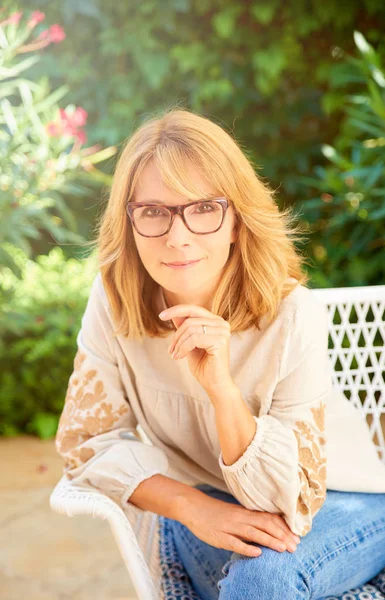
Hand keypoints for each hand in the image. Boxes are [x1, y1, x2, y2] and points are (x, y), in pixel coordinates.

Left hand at [159, 304, 232, 394]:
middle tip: (171, 350)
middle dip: (176, 335)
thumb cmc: (204, 366)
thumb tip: (174, 314)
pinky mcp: (220, 341)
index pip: (194, 309)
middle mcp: (222, 324)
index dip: (176, 310)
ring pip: (190, 329)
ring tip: (174, 355)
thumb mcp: (190, 344)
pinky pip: (194, 339)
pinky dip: (183, 348)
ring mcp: (222, 331)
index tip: (161, 316)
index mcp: (216, 322)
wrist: (215, 386)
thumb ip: (185, 329)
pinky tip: (179, 357)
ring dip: (178, 343)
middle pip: (190, 320)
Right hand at [175, 490, 300, 557]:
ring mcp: (230, 527)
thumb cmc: (215, 512)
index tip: (296, 537)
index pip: (269, 518)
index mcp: (245, 512)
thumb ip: (250, 520)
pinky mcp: (219, 537)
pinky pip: (234, 543)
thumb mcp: (235, 513)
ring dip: (270, 541)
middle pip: (265, 525)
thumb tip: (268, 528)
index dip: (284, 527)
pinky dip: (246, 548)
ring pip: (253, 533)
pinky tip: (257, 554)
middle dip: (282, 536)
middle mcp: (240, 517)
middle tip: (295, 546)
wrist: (193, 506)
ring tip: (283, 549)